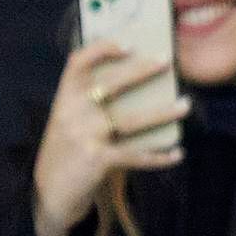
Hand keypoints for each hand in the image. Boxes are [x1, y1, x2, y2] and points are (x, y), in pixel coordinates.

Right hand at [33, 42, 188, 235]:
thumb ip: (92, 104)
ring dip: (163, 113)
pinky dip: (159, 156)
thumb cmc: (69, 151)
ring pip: (131, 120)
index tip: (128, 43)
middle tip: (167, 62)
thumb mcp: (71, 121)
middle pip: (110, 85)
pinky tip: (177, 153)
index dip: (101, 49)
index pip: (78, 62)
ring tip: (185, 105)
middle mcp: (72, 112)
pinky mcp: (97, 160)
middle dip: (141, 71)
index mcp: (64, 97)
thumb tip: (139, 86)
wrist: (50, 192)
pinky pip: (136, 155)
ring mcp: (84, 136)